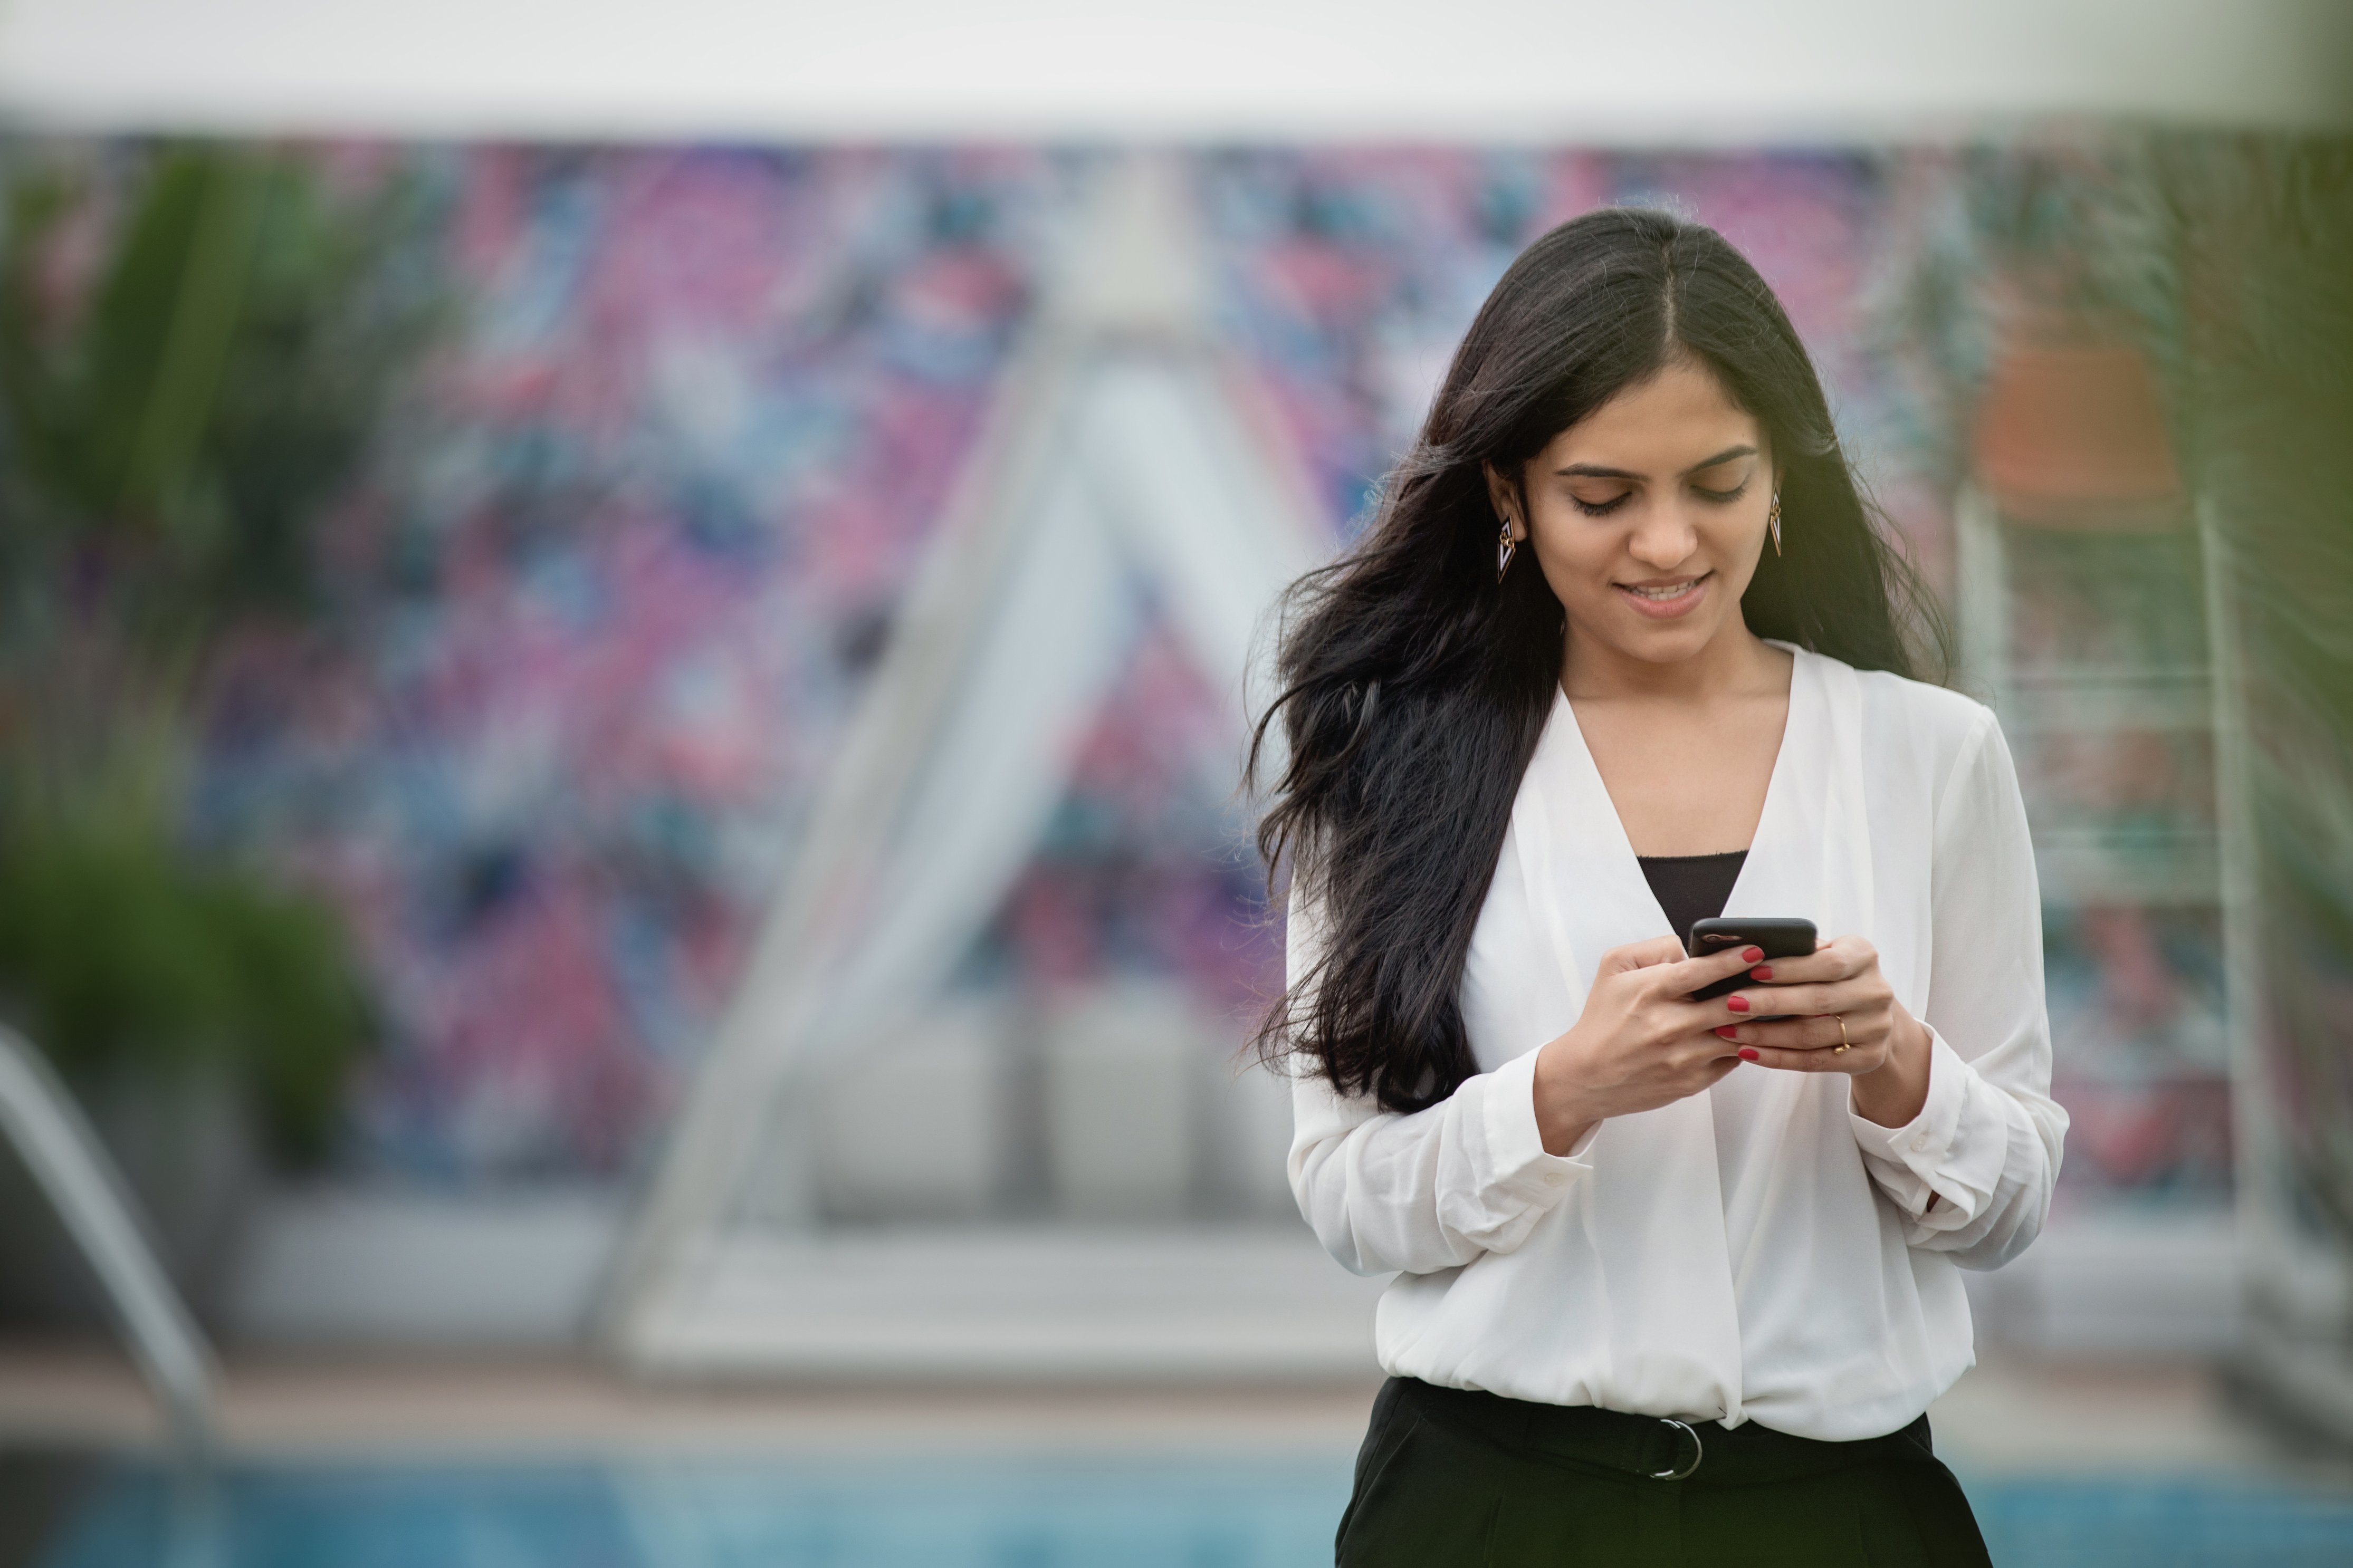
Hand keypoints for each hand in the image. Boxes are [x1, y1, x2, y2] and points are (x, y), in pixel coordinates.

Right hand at [1531, 937, 1760, 1153]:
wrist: (1586, 1075)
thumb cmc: (1603, 1018)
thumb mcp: (1613, 968)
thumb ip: (1653, 949)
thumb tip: (1689, 950)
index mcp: (1650, 992)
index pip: (1700, 972)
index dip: (1733, 960)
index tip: (1756, 950)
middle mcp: (1669, 1026)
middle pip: (1730, 1005)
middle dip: (1757, 990)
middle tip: (1775, 978)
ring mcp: (1683, 1058)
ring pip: (1738, 1035)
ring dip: (1754, 1020)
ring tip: (1767, 1005)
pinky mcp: (1691, 1082)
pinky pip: (1731, 1060)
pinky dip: (1739, 1045)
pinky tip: (1738, 1033)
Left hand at [1710, 934, 1931, 1125]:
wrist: (1869, 1016)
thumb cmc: (1830, 978)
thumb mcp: (1823, 954)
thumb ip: (1796, 949)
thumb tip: (1744, 943)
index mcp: (1864, 956)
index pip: (1828, 963)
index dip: (1789, 969)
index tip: (1752, 971)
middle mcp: (1876, 991)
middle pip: (1818, 1001)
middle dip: (1770, 1003)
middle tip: (1731, 1003)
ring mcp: (1876, 1028)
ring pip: (1812, 1035)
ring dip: (1765, 1035)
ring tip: (1729, 1030)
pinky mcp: (1868, 1057)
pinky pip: (1815, 1062)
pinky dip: (1778, 1058)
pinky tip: (1750, 1052)